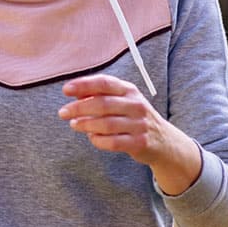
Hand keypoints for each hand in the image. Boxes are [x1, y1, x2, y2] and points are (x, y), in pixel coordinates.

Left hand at [60, 73, 201, 194]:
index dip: (83, 85)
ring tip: (74, 124)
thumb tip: (74, 93)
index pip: (104, 83)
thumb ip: (100, 95)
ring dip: (86, 124)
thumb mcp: (122, 101)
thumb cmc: (134, 118)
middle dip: (78, 108)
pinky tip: (91, 137)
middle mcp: (136, 105)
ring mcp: (139, 125)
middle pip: (102, 104)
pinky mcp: (140, 143)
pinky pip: (113, 142)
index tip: (66, 90)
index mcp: (129, 91)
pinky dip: (98, 140)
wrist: (164, 141)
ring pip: (106, 124)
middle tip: (63, 112)